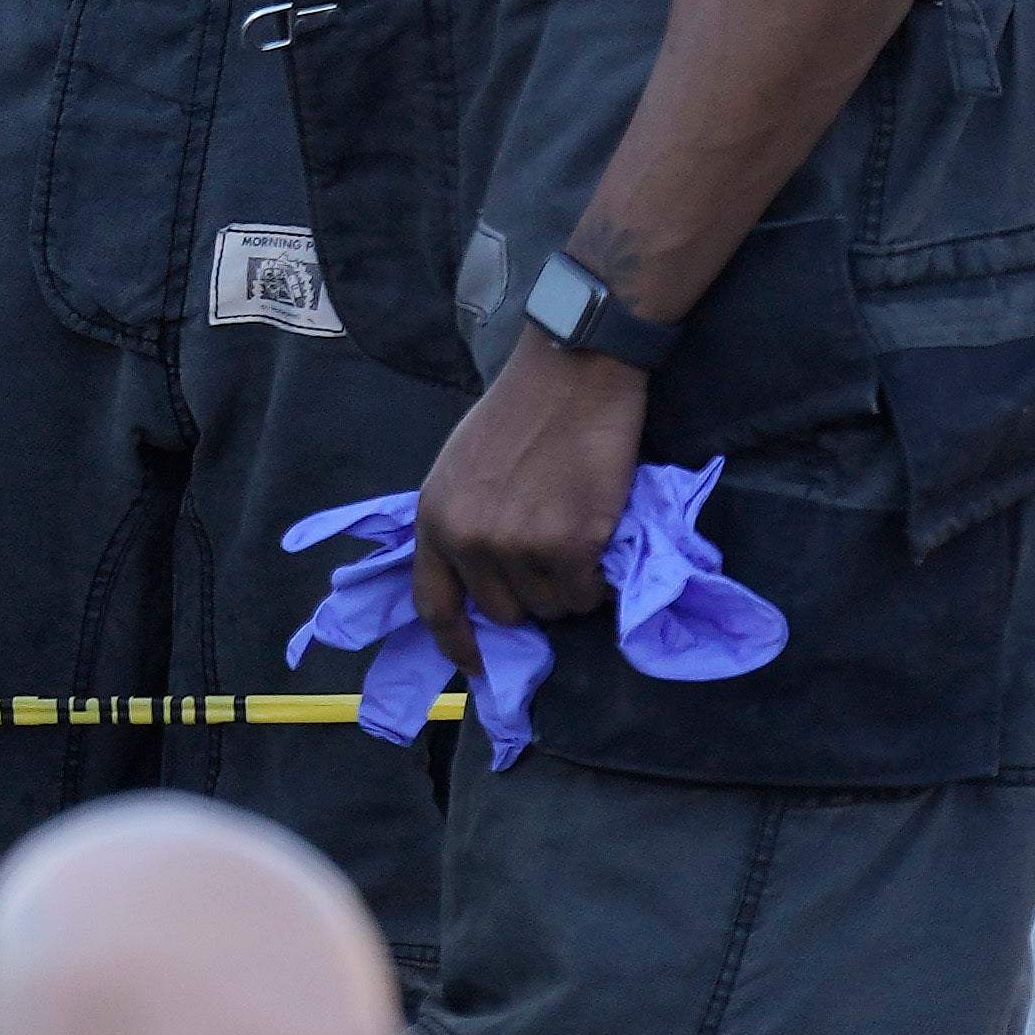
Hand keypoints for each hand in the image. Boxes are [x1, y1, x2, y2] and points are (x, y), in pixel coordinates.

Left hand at [408, 333, 648, 655]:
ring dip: (569, 587)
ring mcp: (520, 545)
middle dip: (530, 597)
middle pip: (503, 611)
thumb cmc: (520, 411)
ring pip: (551, 607)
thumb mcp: (460, 465)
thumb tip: (477, 577)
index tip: (477, 663)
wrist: (574, 371)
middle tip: (554, 561)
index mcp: (435, 518)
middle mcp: (470, 539)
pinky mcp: (571, 544)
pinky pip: (587, 593)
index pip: (433, 604)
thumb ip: (459, 520)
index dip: (456, 642)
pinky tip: (600, 540)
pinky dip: (599, 580)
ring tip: (579, 538)